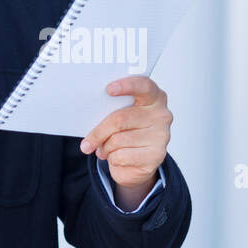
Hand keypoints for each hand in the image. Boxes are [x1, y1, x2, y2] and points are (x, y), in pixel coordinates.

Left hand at [79, 75, 171, 198]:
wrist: (137, 162)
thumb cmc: (126, 131)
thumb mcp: (120, 115)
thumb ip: (112, 109)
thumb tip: (91, 114)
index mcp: (154, 97)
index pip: (144, 86)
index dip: (126, 86)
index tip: (109, 89)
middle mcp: (161, 115)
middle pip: (120, 119)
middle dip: (99, 132)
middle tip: (86, 144)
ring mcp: (161, 136)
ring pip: (118, 140)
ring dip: (105, 148)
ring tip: (105, 149)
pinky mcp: (156, 155)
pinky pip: (122, 156)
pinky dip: (113, 159)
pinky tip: (116, 157)